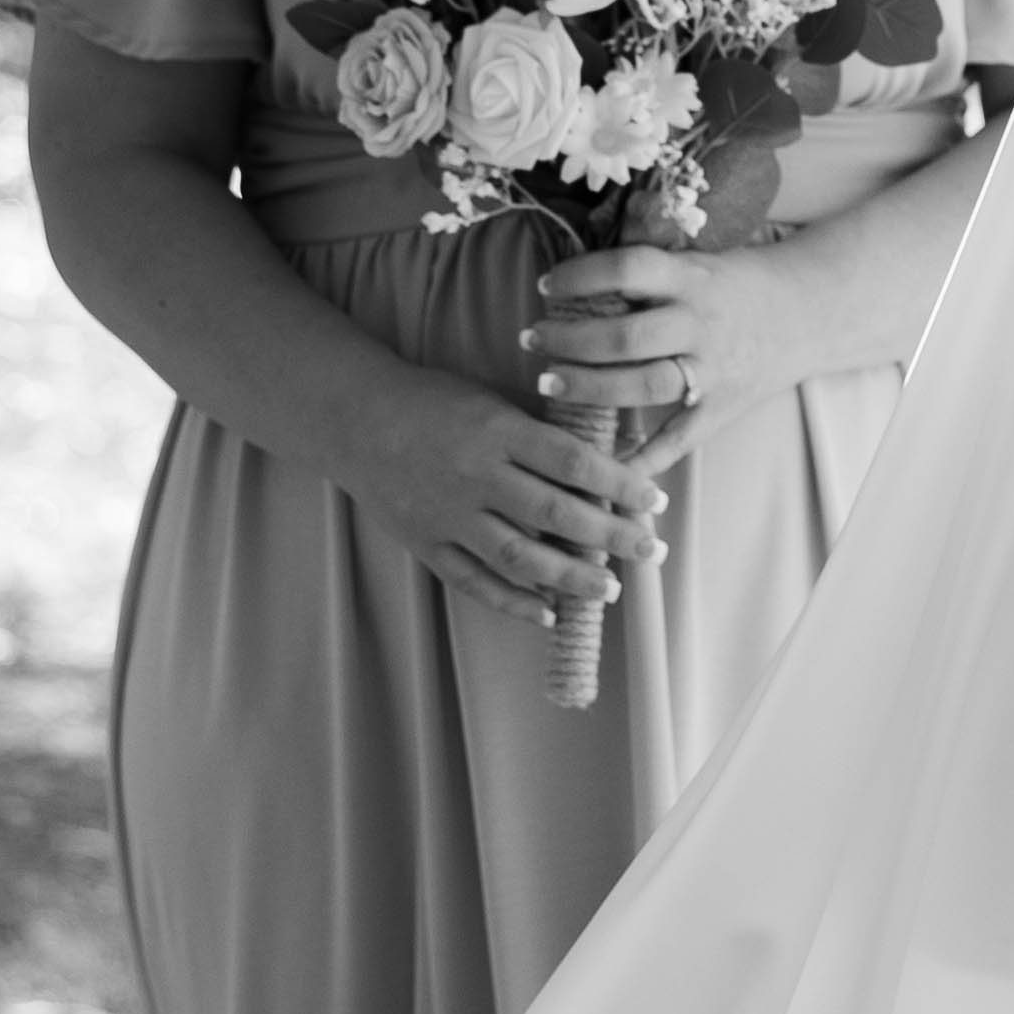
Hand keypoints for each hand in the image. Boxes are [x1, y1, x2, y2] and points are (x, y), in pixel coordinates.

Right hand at [334, 373, 664, 620]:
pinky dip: (512, 602)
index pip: (573, 462)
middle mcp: (476, 474)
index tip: (656, 501)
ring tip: (610, 590)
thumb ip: (554, 427)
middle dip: (610, 536)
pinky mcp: (426, 542)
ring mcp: (448, 513)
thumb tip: (625, 447)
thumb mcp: (497, 398)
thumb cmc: (439, 401)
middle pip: (554, 513)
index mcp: (498, 431)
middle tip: (651, 551)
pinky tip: (549, 615)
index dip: (620, 484)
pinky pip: (473, 581)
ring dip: (570, 577)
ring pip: (518, 554)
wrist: (357, 419)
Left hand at [527, 236, 812, 496]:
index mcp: (693, 278)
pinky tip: (602, 467)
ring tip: (549, 383)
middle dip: (570, 341)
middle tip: (530, 340)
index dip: (581, 276)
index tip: (546, 284)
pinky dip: (642, 460)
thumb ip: (647, 272)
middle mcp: (702, 324)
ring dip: (589, 388)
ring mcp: (714, 369)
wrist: (812, 311)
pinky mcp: (723, 407)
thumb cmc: (738, 282)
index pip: (629, 269)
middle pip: (626, 336)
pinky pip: (678, 440)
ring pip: (644, 385)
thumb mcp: (698, 261)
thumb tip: (572, 273)